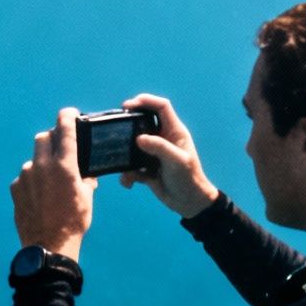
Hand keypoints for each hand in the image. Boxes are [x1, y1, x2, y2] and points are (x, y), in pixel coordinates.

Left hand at [8, 107, 92, 258]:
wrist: (49, 245)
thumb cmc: (73, 222)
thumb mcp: (87, 197)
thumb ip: (86, 179)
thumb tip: (87, 172)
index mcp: (64, 165)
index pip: (65, 129)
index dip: (67, 116)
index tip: (69, 113)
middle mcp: (42, 165)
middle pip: (43, 137)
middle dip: (52, 139)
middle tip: (60, 149)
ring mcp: (26, 176)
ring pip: (34, 159)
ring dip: (42, 163)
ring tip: (51, 183)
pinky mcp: (15, 187)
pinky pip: (25, 177)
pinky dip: (33, 180)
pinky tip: (40, 196)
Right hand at [116, 93, 221, 217]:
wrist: (190, 204)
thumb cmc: (189, 179)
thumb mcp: (177, 161)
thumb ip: (159, 147)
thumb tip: (138, 138)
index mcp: (174, 132)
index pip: (161, 107)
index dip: (146, 101)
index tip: (128, 105)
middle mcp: (163, 139)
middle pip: (142, 122)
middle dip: (128, 124)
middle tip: (116, 127)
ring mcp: (154, 154)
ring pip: (133, 146)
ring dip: (125, 154)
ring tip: (119, 161)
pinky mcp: (147, 168)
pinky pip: (132, 166)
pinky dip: (128, 174)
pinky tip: (130, 183)